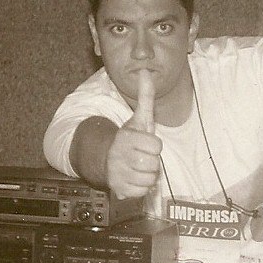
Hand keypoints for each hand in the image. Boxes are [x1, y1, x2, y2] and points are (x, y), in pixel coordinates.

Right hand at [106, 71, 161, 198]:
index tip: (144, 143)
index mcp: (126, 138)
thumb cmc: (129, 138)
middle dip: (151, 161)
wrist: (106, 159)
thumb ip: (145, 96)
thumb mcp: (138, 118)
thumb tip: (146, 71)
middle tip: (141, 156)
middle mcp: (120, 156)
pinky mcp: (119, 189)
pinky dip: (141, 187)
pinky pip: (143, 191)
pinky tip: (133, 178)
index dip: (154, 145)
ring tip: (138, 167)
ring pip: (150, 179)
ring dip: (148, 174)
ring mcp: (118, 173)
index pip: (157, 146)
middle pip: (154, 164)